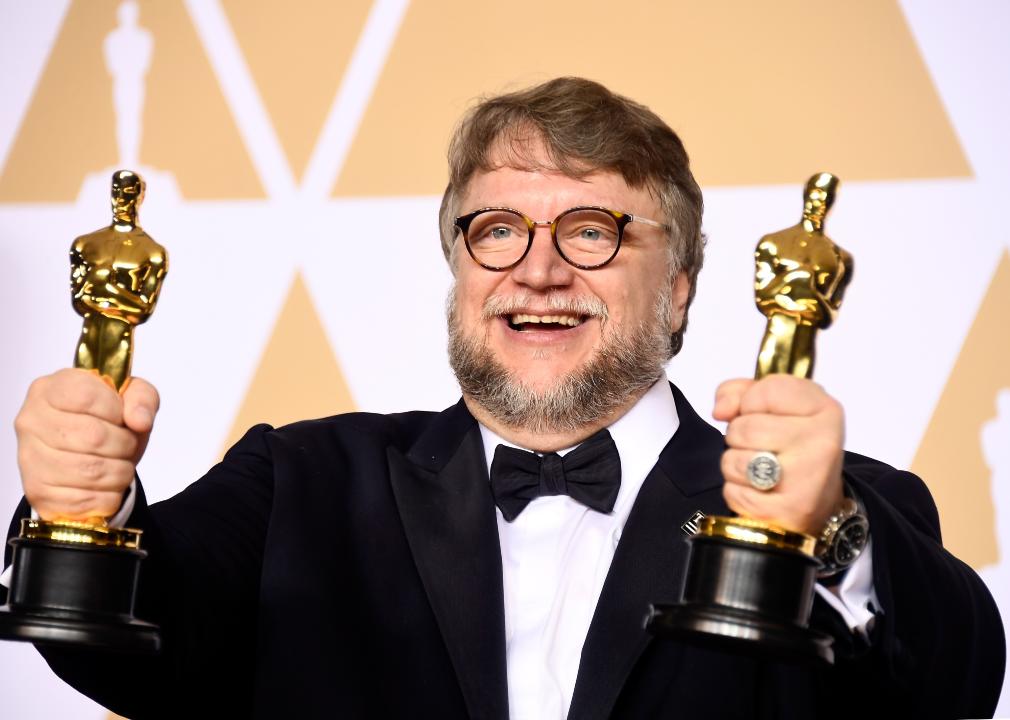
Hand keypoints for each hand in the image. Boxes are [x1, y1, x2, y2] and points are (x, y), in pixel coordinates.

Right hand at [14, 368, 159, 520]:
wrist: (88, 455)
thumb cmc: (106, 421)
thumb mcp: (130, 398)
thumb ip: (142, 398)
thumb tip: (140, 421)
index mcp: (51, 389)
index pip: (86, 396)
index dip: (115, 410)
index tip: (122, 417)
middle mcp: (32, 420)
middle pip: (92, 436)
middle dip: (124, 444)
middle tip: (126, 445)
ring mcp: (29, 457)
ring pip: (89, 471)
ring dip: (119, 472)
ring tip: (120, 464)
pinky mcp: (36, 491)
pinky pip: (83, 499)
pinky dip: (108, 496)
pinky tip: (107, 485)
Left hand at [714, 375, 844, 536]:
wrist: (819, 501)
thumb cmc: (792, 446)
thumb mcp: (774, 406)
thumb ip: (740, 392)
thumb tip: (720, 410)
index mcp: (824, 408)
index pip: (766, 391)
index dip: (750, 402)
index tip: (762, 414)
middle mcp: (822, 441)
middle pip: (744, 428)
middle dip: (738, 437)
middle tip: (760, 447)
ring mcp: (809, 478)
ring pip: (734, 461)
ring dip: (735, 466)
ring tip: (759, 470)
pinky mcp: (791, 511)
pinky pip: (734, 492)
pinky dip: (737, 493)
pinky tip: (760, 493)